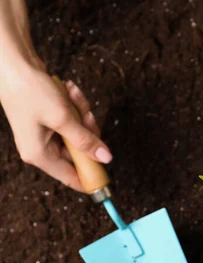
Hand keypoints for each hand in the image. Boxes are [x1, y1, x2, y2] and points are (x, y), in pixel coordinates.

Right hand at [0, 65, 111, 191]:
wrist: (14, 64)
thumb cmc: (31, 92)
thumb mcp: (63, 119)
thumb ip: (85, 141)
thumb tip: (105, 159)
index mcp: (40, 155)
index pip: (71, 178)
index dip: (91, 178)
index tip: (109, 176)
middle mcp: (42, 148)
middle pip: (81, 152)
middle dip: (88, 131)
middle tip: (86, 115)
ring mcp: (46, 134)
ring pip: (80, 133)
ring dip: (82, 113)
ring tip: (72, 95)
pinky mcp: (50, 120)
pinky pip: (74, 119)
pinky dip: (75, 105)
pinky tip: (69, 90)